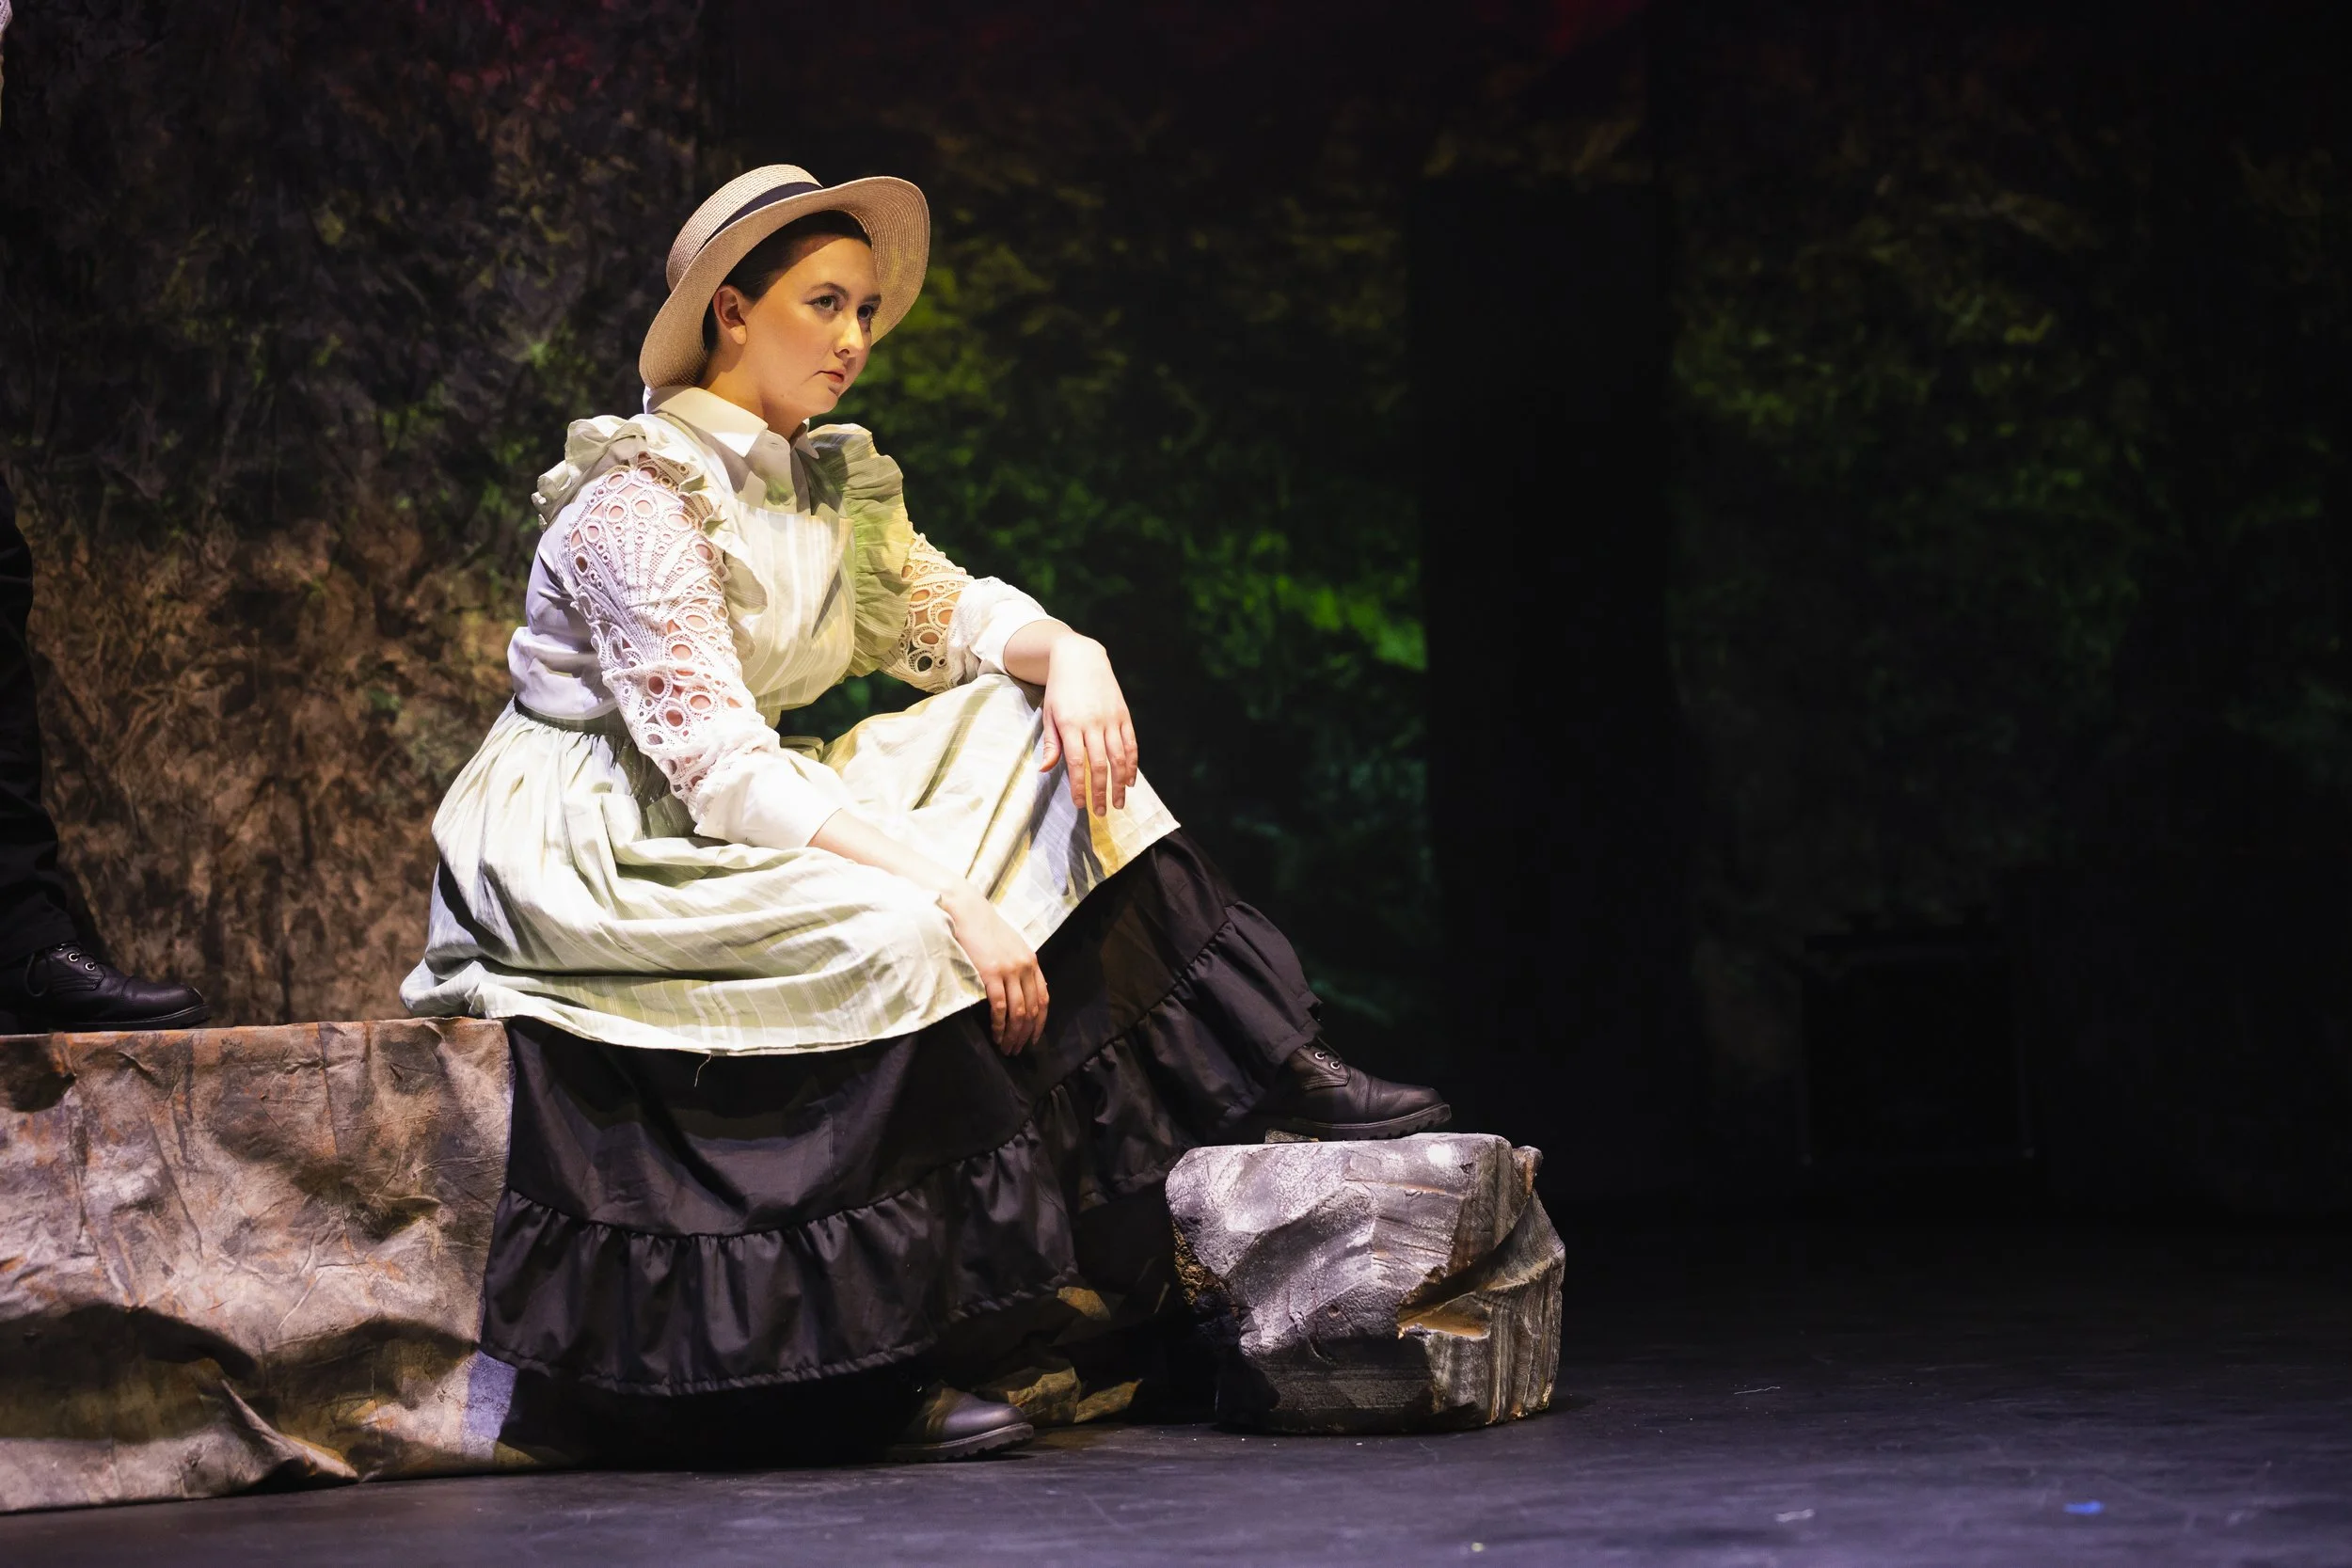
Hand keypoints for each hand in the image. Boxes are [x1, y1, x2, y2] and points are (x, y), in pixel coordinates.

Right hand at [940, 882, 1047, 1053]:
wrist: (968, 912)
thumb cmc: (985, 930)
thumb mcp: (1011, 947)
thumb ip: (1019, 966)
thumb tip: (1020, 991)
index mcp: (1032, 962)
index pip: (1044, 997)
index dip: (1040, 1022)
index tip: (1034, 1037)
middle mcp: (1025, 967)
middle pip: (1032, 1009)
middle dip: (1026, 1033)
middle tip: (1017, 1049)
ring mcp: (1009, 970)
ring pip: (1018, 1012)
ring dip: (1013, 1034)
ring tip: (1006, 1047)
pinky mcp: (991, 973)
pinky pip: (999, 1006)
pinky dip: (999, 1024)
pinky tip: (996, 1034)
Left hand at [1037, 636, 1139, 816]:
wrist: (1080, 658)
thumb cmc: (1060, 690)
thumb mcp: (1049, 714)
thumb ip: (1051, 744)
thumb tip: (1046, 771)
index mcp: (1070, 724)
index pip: (1076, 762)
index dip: (1079, 786)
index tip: (1080, 805)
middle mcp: (1093, 723)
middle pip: (1100, 764)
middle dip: (1100, 791)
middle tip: (1100, 812)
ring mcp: (1111, 719)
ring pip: (1119, 757)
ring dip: (1119, 784)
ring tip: (1119, 803)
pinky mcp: (1124, 715)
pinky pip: (1131, 744)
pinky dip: (1132, 764)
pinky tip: (1130, 781)